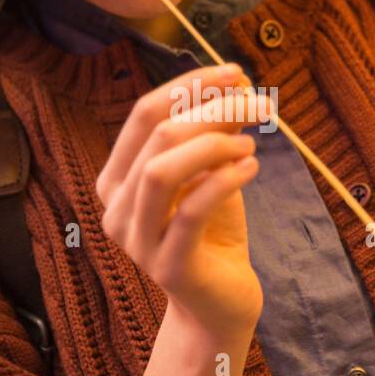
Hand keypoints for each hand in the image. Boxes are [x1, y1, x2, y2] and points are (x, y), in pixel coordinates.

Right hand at [96, 63, 270, 333]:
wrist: (220, 303)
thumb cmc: (213, 232)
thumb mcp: (210, 173)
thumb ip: (213, 132)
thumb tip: (236, 82)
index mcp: (117, 179)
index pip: (143, 114)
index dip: (189, 84)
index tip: (235, 72)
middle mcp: (116, 208)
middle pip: (157, 136)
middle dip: (212, 109)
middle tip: (259, 104)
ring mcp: (137, 240)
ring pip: (162, 171)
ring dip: (214, 144)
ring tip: (251, 143)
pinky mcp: (168, 267)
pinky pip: (191, 211)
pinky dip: (225, 180)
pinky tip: (252, 168)